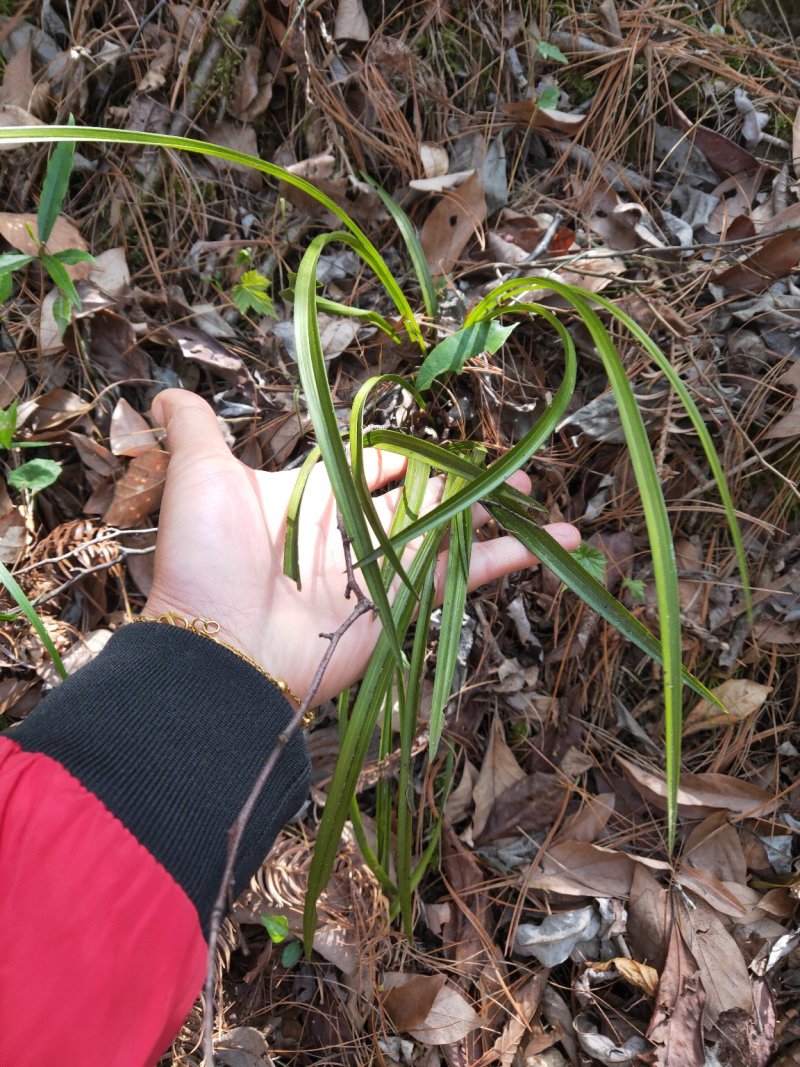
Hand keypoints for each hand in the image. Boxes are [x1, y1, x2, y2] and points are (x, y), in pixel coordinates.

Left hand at [144, 390, 579, 706]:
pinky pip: (465, 574)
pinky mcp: (405, 602)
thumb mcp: (198, 475)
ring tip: (546, 499)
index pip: (375, 457)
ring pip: (453, 528)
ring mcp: (382, 566)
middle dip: (469, 477)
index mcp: (315, 492)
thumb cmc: (207, 557)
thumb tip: (160, 394)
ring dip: (500, 513)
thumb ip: (193, 428)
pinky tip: (556, 544)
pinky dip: (510, 559)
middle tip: (514, 464)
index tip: (452, 430)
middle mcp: (353, 528)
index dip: (413, 445)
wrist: (220, 647)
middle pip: (425, 491)